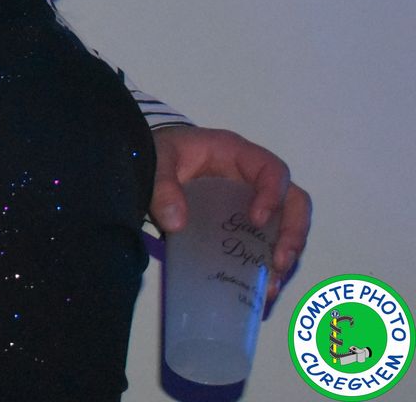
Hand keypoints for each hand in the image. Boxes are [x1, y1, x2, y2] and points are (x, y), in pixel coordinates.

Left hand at [152, 125, 311, 308]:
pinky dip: (267, 268)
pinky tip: (259, 290)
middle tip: (279, 262)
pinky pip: (266, 246)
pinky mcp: (242, 226)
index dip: (274, 195)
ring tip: (271, 286)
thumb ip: (162, 186)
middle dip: (293, 234)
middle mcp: (253, 180)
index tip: (256, 220)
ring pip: (286, 229)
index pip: (273, 170)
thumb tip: (177, 224)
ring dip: (284, 257)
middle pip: (294, 203)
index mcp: (238, 154)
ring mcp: (252, 204)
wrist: (149, 160)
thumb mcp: (157, 159)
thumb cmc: (161, 152)